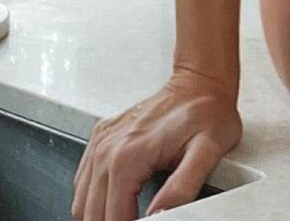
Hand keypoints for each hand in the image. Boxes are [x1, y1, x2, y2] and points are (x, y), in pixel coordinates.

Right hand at [71, 69, 241, 219]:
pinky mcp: (100, 138)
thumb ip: (183, 188)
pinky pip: (83, 182)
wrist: (200, 82)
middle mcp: (107, 150)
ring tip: (129, 215)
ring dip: (102, 216)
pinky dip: (94, 199)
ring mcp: (100, 143)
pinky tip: (118, 199)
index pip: (114, 218)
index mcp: (128, 157)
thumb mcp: (207, 151)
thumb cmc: (206, 113)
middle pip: (93, 215)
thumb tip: (160, 215)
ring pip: (82, 204)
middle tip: (140, 220)